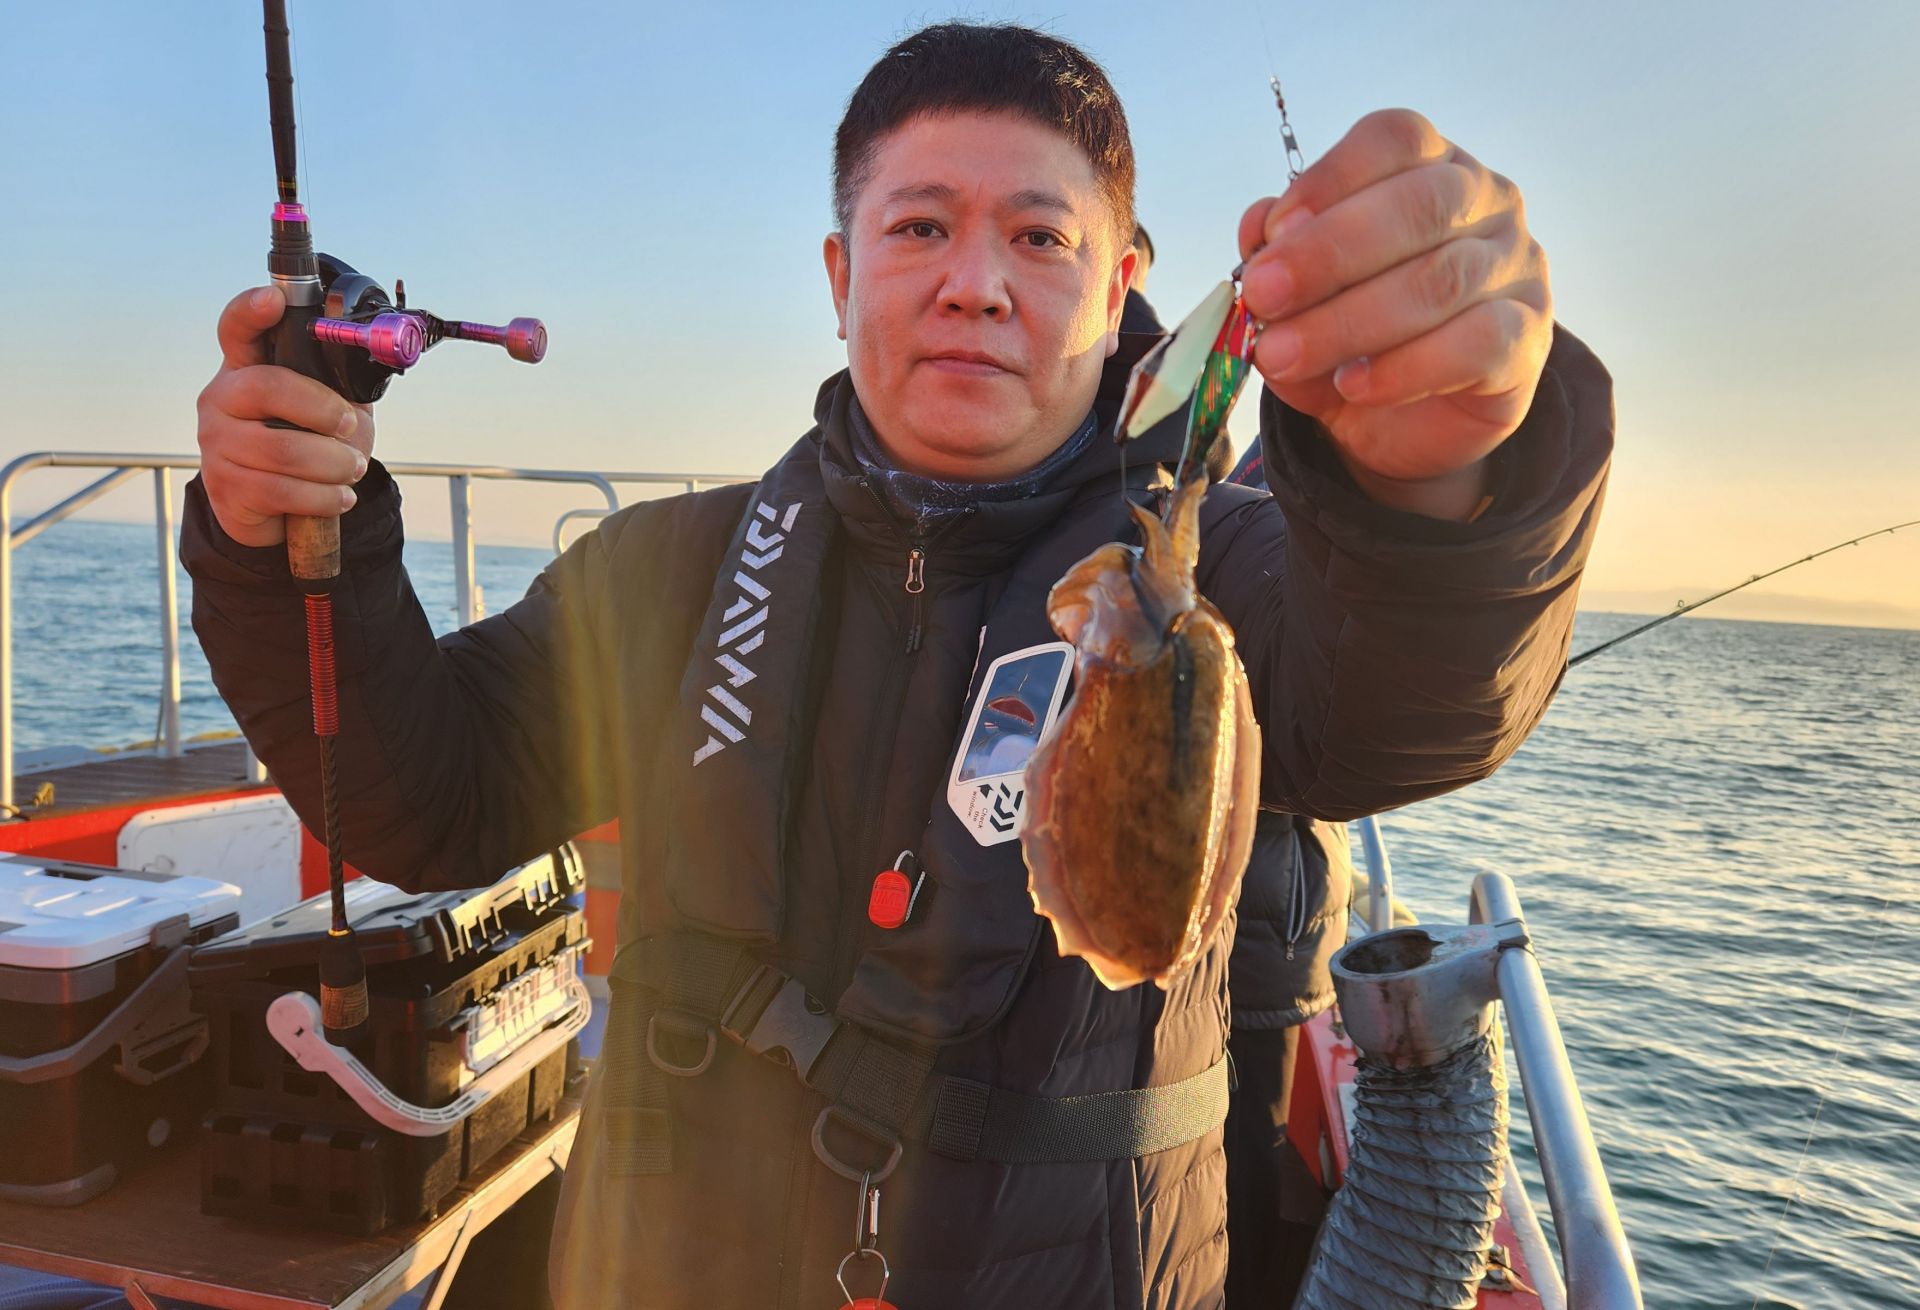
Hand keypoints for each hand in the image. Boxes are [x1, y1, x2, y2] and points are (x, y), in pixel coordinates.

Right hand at [195, 285, 374, 547]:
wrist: (284, 511)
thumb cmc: (311, 446)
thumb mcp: (331, 408)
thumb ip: (339, 382)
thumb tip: (368, 349)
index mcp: (246, 368)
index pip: (237, 329)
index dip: (251, 311)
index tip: (273, 299)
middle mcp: (221, 399)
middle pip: (267, 387)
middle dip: (324, 411)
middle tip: (350, 429)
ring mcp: (217, 443)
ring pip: (282, 450)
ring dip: (333, 463)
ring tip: (352, 469)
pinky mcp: (225, 487)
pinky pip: (281, 491)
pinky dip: (323, 497)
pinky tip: (340, 495)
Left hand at [1238, 110, 1552, 518]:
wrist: (1406, 424)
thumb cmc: (1353, 338)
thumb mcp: (1299, 301)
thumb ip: (1277, 262)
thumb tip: (1257, 228)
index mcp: (1431, 167)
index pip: (1395, 140)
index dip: (1330, 178)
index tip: (1271, 232)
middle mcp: (1487, 203)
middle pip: (1419, 205)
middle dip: (1328, 252)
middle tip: (1263, 295)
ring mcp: (1516, 268)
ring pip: (1441, 279)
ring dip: (1348, 320)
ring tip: (1282, 354)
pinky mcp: (1529, 340)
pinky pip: (1475, 344)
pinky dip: (1405, 367)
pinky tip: (1354, 385)